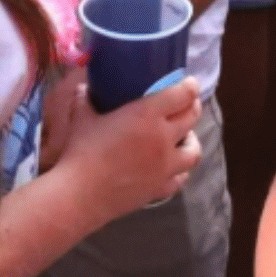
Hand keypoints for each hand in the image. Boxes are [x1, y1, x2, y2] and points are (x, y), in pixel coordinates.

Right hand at [40, 71, 201, 207]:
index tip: (189, 83)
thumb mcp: (81, 117)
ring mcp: (165, 166)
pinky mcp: (160, 188)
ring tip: (184, 137)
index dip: (190, 86)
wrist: (81, 193)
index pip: (181, 95)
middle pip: (192, 118)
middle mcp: (163, 138)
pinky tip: (172, 167)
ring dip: (192, 140)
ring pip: (194, 151)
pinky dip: (180, 169)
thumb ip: (85, 98)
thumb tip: (85, 88)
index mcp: (146, 115)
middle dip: (193, 106)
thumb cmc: (81, 151)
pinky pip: (181, 178)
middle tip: (187, 103)